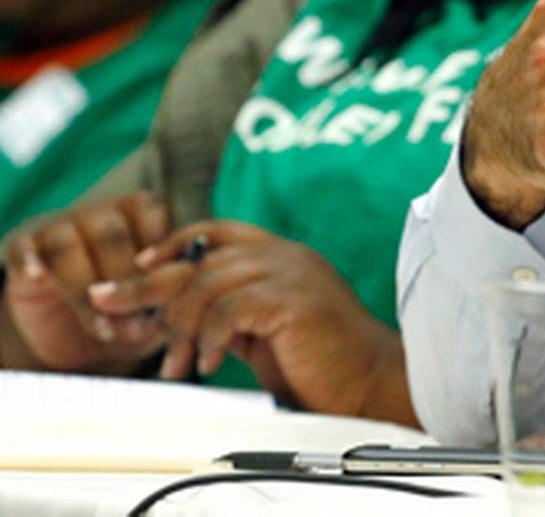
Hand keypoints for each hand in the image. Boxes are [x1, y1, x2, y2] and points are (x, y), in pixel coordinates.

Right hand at [1, 191, 170, 370]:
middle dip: (126, 285)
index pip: (153, 213)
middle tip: (136, 325)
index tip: (169, 293)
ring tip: (105, 328)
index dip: (161, 255)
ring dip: (85, 292)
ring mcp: (60, 226)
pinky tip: (40, 278)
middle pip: (112, 234)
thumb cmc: (129, 309)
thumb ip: (167, 299)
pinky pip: (25, 248)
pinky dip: (32, 262)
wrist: (75, 332)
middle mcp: (102, 212)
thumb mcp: (155, 306)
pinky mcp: (23, 245)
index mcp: (141, 211)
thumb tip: (173, 309)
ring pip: (68, 246)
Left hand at [88, 220, 416, 425]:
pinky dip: (208, 339)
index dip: (173, 244)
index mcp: (281, 255)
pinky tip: (209, 365)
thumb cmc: (323, 362)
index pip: (217, 231)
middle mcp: (284, 255)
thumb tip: (179, 315)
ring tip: (176, 366)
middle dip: (145, 282)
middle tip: (106, 302)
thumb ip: (232, 312)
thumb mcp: (265, 330)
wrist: (371, 381)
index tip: (139, 266)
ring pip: (206, 284)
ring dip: (178, 328)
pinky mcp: (291, 300)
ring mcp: (289, 273)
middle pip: (199, 256)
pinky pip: (227, 310)